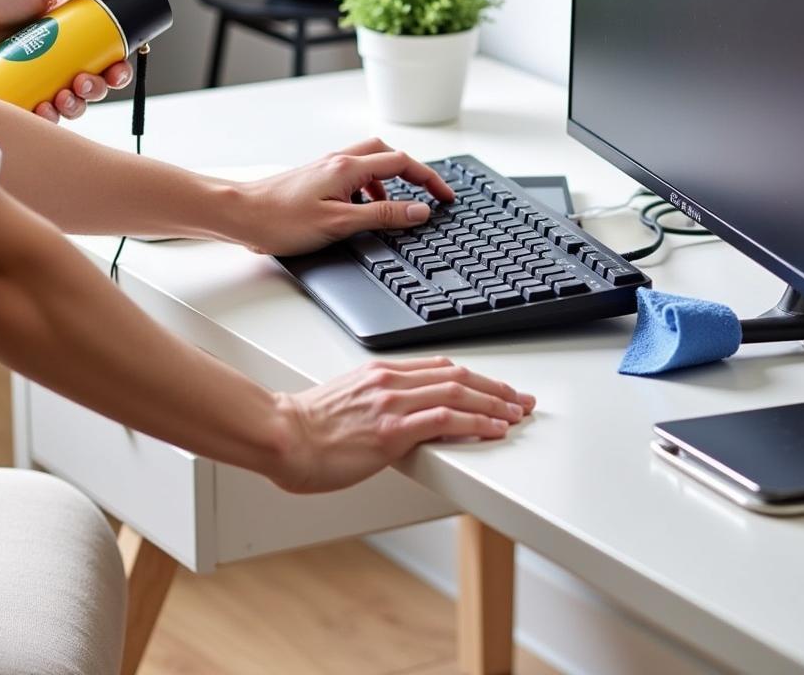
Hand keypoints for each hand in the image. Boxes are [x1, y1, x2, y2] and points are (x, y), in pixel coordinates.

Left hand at [0, 0, 133, 121]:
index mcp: (71, 33)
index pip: (105, 54)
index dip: (117, 66)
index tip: (117, 69)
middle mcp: (59, 56)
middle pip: (94, 82)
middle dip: (98, 88)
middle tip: (84, 83)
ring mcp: (40, 77)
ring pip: (72, 102)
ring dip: (77, 105)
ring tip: (63, 97)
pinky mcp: (20, 93)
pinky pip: (43, 114)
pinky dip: (49, 117)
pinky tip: (45, 109)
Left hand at [236, 137, 455, 254]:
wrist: (239, 214)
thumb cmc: (280, 220)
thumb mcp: (340, 223)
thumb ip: (383, 216)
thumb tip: (418, 211)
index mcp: (349, 167)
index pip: (402, 163)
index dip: (429, 180)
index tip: (445, 197)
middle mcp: (339, 161)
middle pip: (388, 154)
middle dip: (412, 173)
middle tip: (427, 195)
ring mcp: (326, 168)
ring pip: (370, 165)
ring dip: (389, 184)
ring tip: (394, 212)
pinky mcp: (316, 179)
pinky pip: (353, 177)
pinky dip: (368, 190)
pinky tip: (362, 212)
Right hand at [273, 356, 535, 492]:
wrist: (282, 437)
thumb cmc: (305, 428)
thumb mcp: (346, 403)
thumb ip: (375, 402)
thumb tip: (396, 416)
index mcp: (380, 372)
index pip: (440, 367)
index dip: (474, 376)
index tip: (494, 387)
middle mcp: (391, 381)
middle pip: (458, 375)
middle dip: (495, 388)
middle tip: (520, 399)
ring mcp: (393, 403)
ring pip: (459, 392)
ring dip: (495, 403)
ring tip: (516, 414)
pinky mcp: (393, 430)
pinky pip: (446, 420)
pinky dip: (476, 422)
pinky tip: (493, 428)